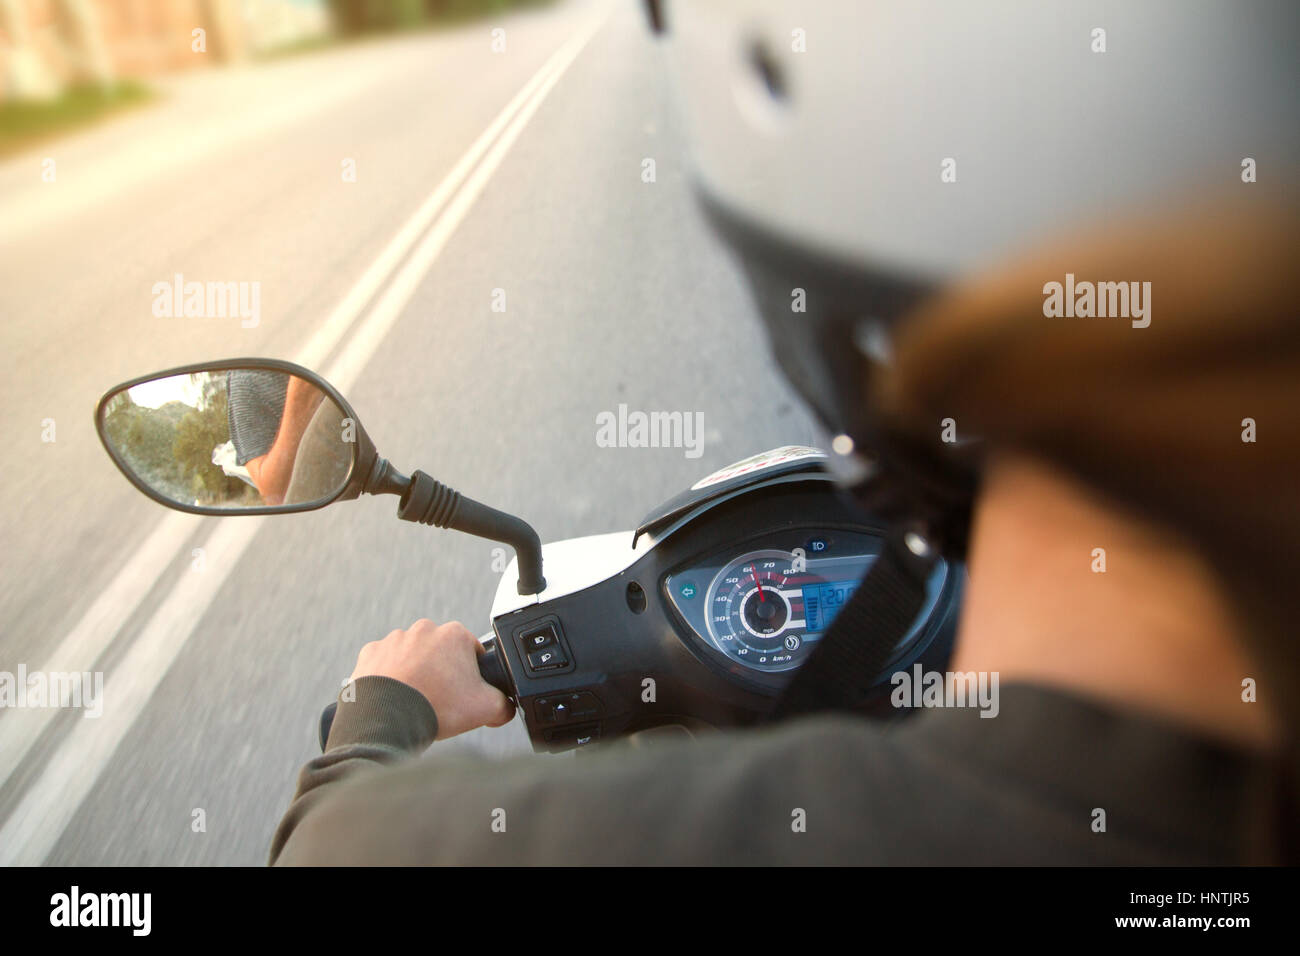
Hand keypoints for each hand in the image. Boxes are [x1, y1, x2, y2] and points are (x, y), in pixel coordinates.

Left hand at [349, 619, 513, 738]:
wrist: (386, 719)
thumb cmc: (434, 707)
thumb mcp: (486, 709)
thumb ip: (504, 704)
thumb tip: (506, 707)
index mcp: (454, 635)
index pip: (472, 652)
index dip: (472, 675)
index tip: (465, 693)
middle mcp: (424, 630)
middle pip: (441, 653)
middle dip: (442, 672)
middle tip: (441, 699)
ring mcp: (394, 640)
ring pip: (412, 657)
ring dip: (415, 673)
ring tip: (416, 700)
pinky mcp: (371, 654)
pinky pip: (385, 665)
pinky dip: (390, 678)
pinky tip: (395, 697)